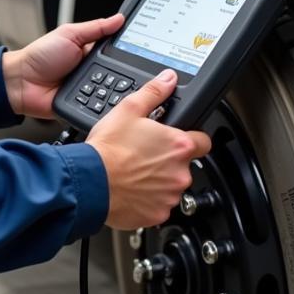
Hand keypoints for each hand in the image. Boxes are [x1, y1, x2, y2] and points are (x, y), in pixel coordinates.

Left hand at [1, 14, 124, 118]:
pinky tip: (109, 102)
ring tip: (119, 86)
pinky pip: (100, 107)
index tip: (145, 52)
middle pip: (119, 74)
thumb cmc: (40, 56)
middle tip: (133, 73)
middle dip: (124, 74)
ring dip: (114, 90)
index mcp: (91, 52)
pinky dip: (103, 105)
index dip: (129, 52)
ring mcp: (89, 89)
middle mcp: (93, 71)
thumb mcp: (69, 34)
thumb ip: (95, 28)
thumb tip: (119, 18)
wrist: (21, 82)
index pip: (117, 52)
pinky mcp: (84, 106)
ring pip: (113, 92)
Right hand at [86, 70, 211, 229]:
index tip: (176, 138)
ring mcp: (170, 196)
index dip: (191, 137)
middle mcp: (180, 172)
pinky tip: (131, 188)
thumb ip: (154, 93)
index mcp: (179, 145)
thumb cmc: (108, 149)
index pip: (204, 141)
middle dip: (168, 160)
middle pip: (185, 165)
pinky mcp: (157, 214)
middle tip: (145, 154)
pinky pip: (158, 205)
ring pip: (171, 186)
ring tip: (135, 171)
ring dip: (159, 180)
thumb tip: (168, 79)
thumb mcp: (128, 110)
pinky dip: (148, 199)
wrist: (90, 182)